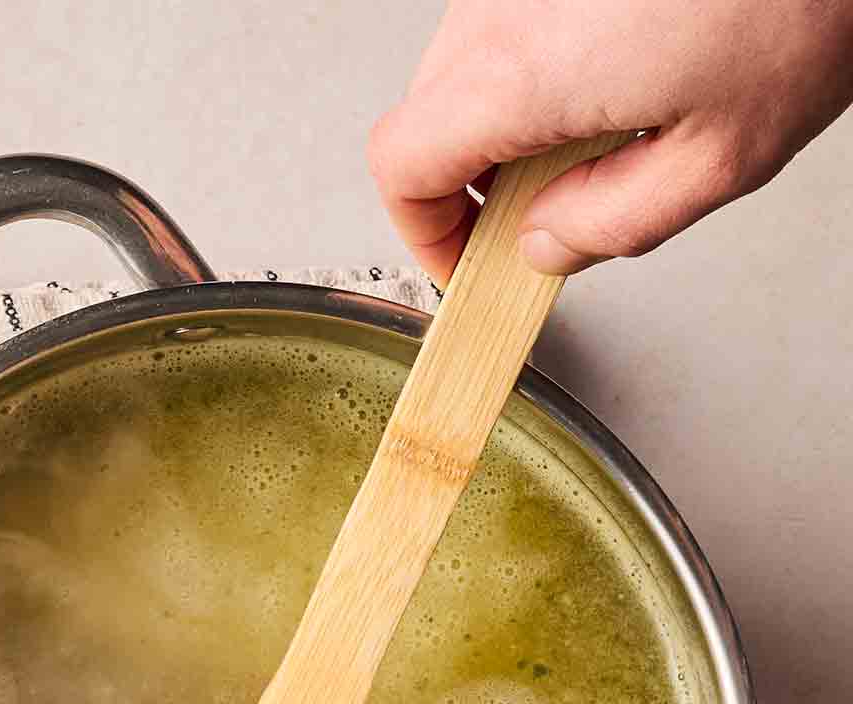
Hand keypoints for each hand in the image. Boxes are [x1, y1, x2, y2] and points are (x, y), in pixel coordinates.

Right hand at [369, 0, 852, 279]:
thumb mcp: (718, 162)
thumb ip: (613, 226)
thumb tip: (547, 245)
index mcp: (526, 72)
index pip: (402, 165)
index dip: (424, 231)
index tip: (465, 260)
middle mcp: (507, 3)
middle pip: (429, 113)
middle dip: (469, 181)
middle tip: (538, 218)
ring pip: (468, 62)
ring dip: (507, 118)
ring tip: (599, 139)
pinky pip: (514, 15)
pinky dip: (541, 61)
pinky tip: (622, 72)